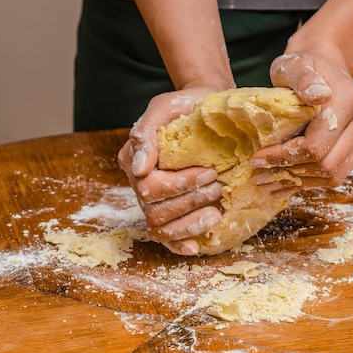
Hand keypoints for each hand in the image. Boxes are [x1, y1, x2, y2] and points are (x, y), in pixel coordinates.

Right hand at [117, 88, 223, 255]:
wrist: (211, 110)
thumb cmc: (189, 106)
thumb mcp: (167, 106)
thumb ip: (147, 132)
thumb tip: (138, 168)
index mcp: (134, 160)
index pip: (148, 186)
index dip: (180, 185)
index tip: (210, 172)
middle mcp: (140, 184)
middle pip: (155, 210)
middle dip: (190, 202)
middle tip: (219, 186)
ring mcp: (155, 201)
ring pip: (160, 228)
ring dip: (189, 224)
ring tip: (216, 211)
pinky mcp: (173, 212)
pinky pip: (167, 238)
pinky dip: (180, 245)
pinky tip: (197, 246)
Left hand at [251, 53, 352, 193]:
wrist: (326, 67)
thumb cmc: (303, 66)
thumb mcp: (295, 65)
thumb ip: (302, 77)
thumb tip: (317, 96)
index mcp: (352, 101)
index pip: (317, 145)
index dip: (285, 156)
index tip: (258, 159)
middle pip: (327, 165)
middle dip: (290, 173)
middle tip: (259, 176)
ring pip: (334, 175)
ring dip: (299, 183)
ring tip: (269, 183)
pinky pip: (336, 174)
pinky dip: (310, 181)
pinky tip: (286, 182)